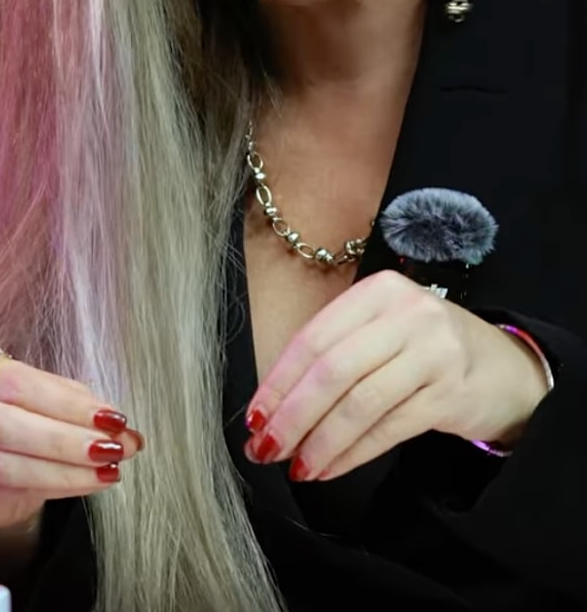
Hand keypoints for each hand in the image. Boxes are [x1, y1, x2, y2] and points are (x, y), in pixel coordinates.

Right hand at [0, 339, 143, 534]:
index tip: (112, 418)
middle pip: (8, 426)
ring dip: (66, 470)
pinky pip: (10, 487)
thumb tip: (124, 430)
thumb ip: (74, 403)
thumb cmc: (10, 405)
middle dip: (66, 440)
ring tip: (108, 470)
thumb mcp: (36, 390)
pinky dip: (57, 485)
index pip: (17, 383)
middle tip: (113, 448)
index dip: (66, 403)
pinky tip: (87, 482)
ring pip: (8, 464)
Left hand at [244, 270, 549, 480]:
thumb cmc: (423, 346)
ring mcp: (433, 353)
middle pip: (333, 371)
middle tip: (265, 448)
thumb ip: (334, 350)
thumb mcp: (380, 328)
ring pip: (360, 404)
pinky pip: (389, 429)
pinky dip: (352, 452)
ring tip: (296, 465)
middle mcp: (406, 315)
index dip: (278, 381)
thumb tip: (271, 402)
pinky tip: (329, 467)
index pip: (314, 338)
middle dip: (292, 415)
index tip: (253, 417)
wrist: (506, 368)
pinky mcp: (451, 394)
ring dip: (320, 441)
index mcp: (377, 291)